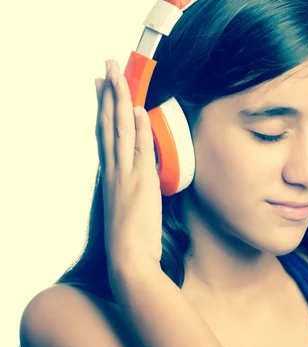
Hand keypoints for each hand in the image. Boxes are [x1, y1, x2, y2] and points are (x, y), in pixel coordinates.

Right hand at [95, 60, 161, 269]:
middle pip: (110, 124)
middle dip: (110, 94)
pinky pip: (138, 150)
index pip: (107, 134)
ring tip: (119, 75)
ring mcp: (125, 176)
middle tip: (108, 66)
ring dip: (121, 102)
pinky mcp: (139, 184)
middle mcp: (115, 171)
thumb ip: (138, 183)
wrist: (129, 261)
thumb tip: (147, 166)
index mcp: (113, 175)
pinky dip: (137, 129)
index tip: (103, 85)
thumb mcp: (133, 205)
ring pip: (120, 131)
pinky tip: (137, 109)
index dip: (105, 108)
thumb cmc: (132, 238)